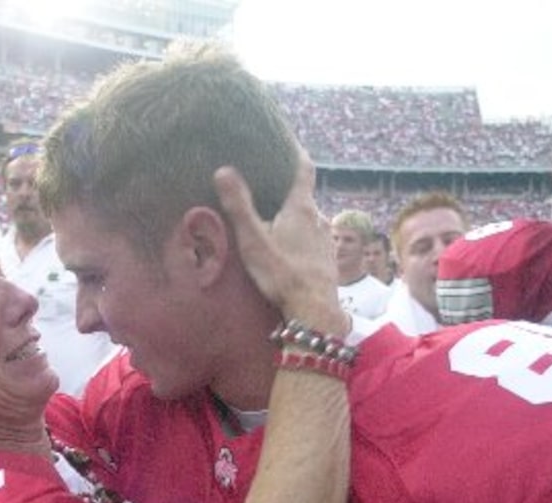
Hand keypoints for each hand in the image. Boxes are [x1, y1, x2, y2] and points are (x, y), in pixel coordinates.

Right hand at [213, 146, 345, 334]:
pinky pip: (314, 241)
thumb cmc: (283, 274)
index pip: (303, 169)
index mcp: (301, 208)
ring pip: (309, 220)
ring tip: (276, 222)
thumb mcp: (254, 240)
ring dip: (294, 218)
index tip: (286, 141)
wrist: (314, 311)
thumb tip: (223, 170)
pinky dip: (302, 239)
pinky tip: (290, 251)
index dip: (295, 152)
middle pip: (303, 196)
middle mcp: (319, 219)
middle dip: (287, 191)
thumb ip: (239, 206)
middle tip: (268, 188)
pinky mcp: (328, 260)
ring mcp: (326, 240)